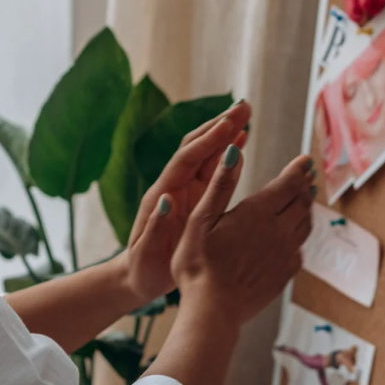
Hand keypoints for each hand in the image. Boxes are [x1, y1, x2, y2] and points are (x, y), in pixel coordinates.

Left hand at [119, 101, 251, 302]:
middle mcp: (174, 186)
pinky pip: (212, 170)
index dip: (207, 141)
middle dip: (219, 125)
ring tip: (246, 114)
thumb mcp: (146, 252)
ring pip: (206, 154)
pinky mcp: (195, 198)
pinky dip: (227, 154)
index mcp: (162, 195)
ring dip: (225, 133)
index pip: (186, 159)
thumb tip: (166, 199)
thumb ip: (156, 226)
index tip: (228, 124)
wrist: (137, 277)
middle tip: (244, 106)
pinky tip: (241, 142)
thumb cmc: (142, 269)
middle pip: (197, 146)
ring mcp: (185, 190)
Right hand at [171, 149, 314, 326]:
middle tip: (306, 177)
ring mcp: (284, 254)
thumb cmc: (198, 265)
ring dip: (306, 209)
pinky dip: (299, 236)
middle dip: (304, 186)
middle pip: (301, 202)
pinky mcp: (284, 274)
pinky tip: (292, 237)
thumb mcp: (200, 219)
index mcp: (257, 213)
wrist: (212, 310)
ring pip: (305, 224)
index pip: (287, 184)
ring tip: (304, 201)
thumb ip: (220, 184)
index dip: (298, 170)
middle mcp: (278, 231)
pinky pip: (300, 249)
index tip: (305, 161)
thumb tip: (234, 152)